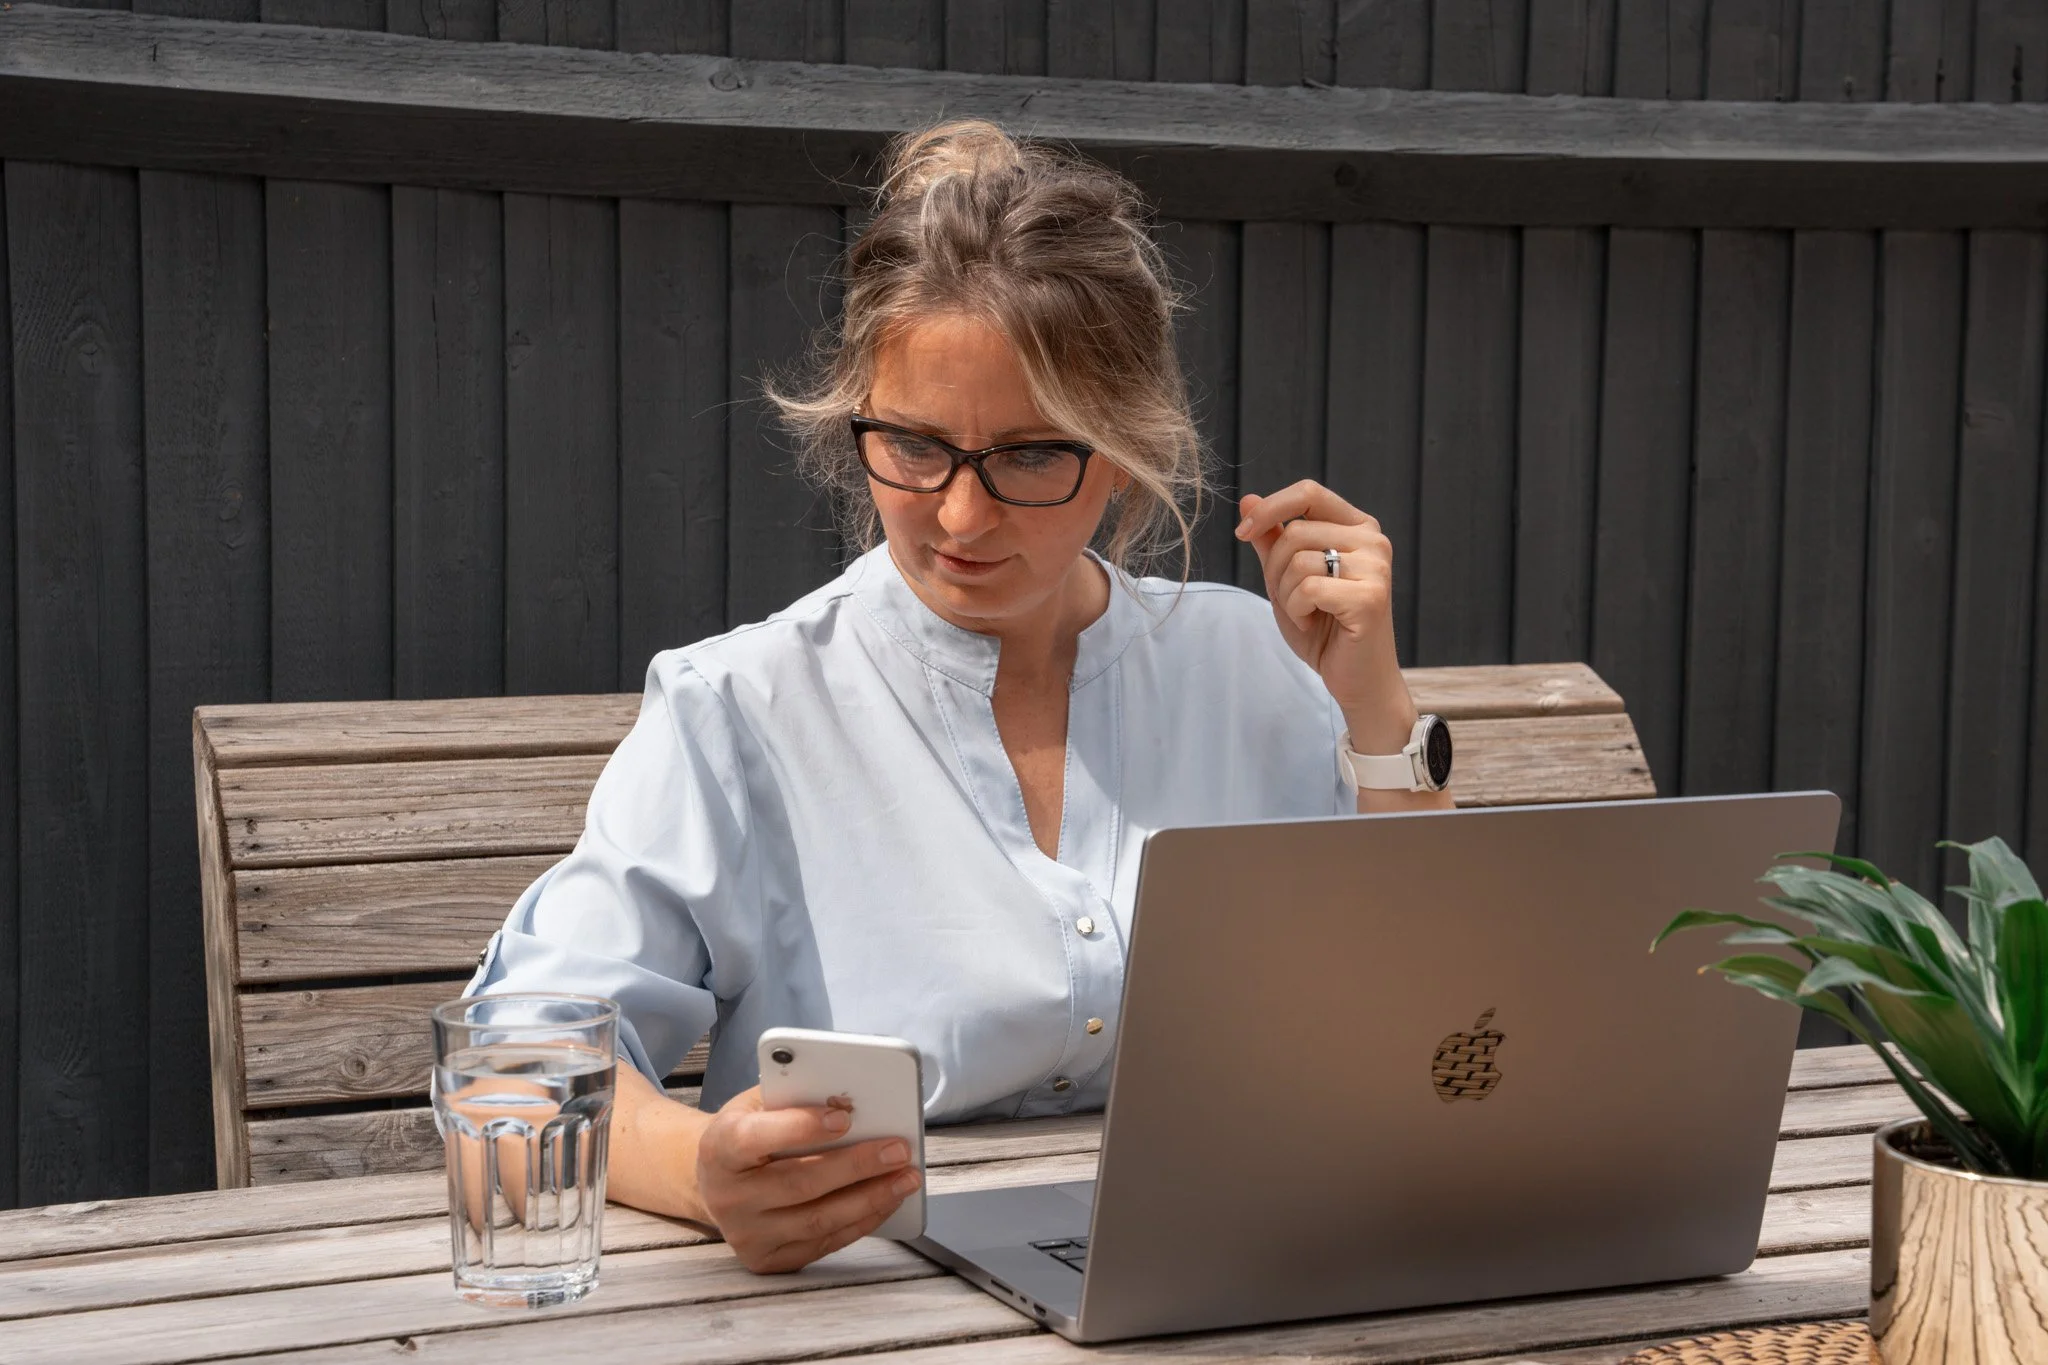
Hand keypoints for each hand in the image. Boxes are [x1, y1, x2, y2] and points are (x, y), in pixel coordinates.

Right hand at [695, 1086, 921, 1272]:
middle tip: (898, 1149)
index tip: (845, 1116)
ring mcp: (746, 1234)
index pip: (756, 1138)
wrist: (715, 1182)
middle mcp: (728, 1197)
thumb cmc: (747, 1132)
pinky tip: (887, 1200)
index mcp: (719, 1148)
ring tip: (906, 1178)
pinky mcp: (766, 1260)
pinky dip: (861, 1221)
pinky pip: (823, 1243)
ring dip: (870, 1198)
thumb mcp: (758, 1104)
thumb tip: (851, 1101)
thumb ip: (794, 1098)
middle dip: (856, 1166)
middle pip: (799, 1183)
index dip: (800, 1127)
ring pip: (817, 1220)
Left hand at [1235, 481, 1415, 751]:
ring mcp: (1376, 567)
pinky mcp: (1370, 597)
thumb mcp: (1288, 578)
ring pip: (1298, 559)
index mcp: (1358, 527)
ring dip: (1286, 594)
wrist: (1356, 679)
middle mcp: (1373, 541)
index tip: (1242, 533)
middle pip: (1295, 531)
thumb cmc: (1324, 629)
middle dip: (1275, 569)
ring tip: (1306, 614)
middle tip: (1291, 600)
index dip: (1269, 508)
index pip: (1309, 493)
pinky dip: (1296, 610)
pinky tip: (1312, 625)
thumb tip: (1247, 499)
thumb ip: (1272, 539)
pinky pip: (1307, 588)